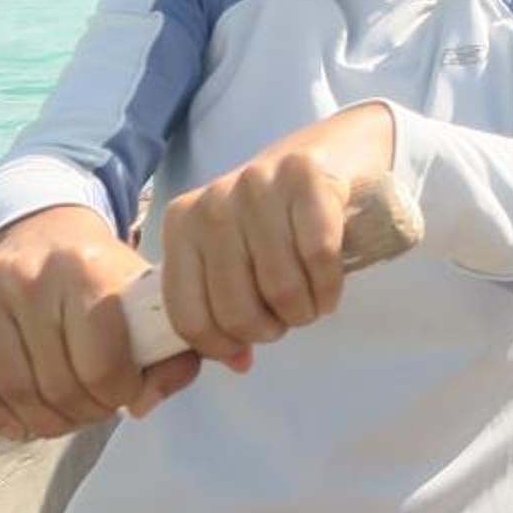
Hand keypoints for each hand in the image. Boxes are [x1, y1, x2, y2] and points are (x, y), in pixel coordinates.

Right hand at [0, 206, 198, 439]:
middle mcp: (31, 275)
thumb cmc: (104, 277)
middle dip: (83, 412)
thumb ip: (170, 356)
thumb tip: (141, 407)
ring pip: (15, 391)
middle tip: (93, 409)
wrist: (48, 232)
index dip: (118, 395)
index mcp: (87, 270)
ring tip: (63, 416)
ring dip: (43, 421)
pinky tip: (18, 423)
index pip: (101, 366)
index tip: (125, 394)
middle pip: (57, 385)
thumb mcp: (148, 302)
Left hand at [157, 122, 376, 361]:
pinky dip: (329, 286)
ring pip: (281, 290)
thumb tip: (238, 362)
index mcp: (181, 226)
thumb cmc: (275, 216)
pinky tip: (330, 287)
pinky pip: (319, 259)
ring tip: (311, 301)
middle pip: (237, 311)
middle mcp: (212, 204)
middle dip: (271, 329)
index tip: (249, 342)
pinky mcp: (306, 178)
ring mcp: (258, 186)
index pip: (189, 316)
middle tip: (287, 317)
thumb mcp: (234, 253)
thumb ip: (222, 306)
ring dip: (305, 311)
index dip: (222, 346)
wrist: (331, 150)